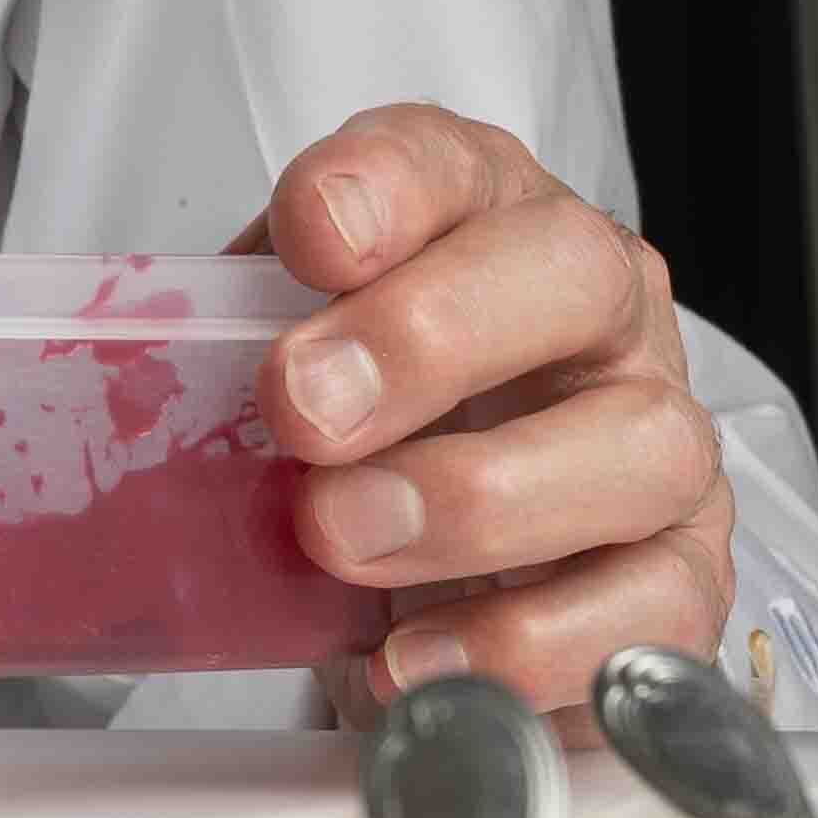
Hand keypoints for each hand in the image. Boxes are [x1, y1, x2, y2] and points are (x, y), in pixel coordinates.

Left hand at [257, 104, 729, 710]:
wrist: (419, 576)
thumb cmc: (348, 440)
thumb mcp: (268, 357)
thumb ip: (219, 345)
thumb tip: (137, 377)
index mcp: (484, 224)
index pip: (449, 160)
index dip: (384, 185)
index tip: (309, 236)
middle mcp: (596, 315)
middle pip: (572, 275)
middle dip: (430, 339)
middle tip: (304, 411)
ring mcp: (656, 443)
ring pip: (639, 446)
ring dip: (477, 499)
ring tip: (341, 541)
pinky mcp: (680, 577)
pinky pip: (652, 608)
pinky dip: (530, 641)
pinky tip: (418, 657)